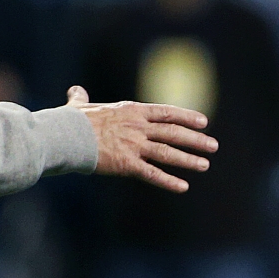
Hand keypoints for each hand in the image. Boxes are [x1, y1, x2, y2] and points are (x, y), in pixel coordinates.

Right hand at [65, 86, 217, 192]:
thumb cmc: (70, 122)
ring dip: (188, 159)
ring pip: (168, 153)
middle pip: (174, 133)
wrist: (65, 136)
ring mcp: (134, 146)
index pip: (166, 113)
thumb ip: (81, 98)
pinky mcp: (127, 164)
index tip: (204, 121)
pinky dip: (168, 181)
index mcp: (131, 111)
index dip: (187, 117)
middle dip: (196, 140)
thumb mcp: (79, 106)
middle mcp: (138, 127)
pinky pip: (152, 174)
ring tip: (205, 164)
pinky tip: (183, 186)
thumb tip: (75, 90)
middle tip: (213, 146)